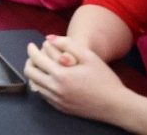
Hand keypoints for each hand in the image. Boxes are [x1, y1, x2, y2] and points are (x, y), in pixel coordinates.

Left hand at [25, 35, 146, 129]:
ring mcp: (57, 100)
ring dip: (34, 74)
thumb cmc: (105, 79)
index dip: (31, 49)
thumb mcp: (89, 56)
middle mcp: (55, 89)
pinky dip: (41, 85)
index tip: (31, 45)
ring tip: (40, 66)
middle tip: (34, 56)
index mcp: (60, 75)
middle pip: (30, 73)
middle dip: (29, 61)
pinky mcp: (61, 108)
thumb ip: (67, 44)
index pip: (36, 59)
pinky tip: (49, 80)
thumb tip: (48, 38)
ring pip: (35, 85)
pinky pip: (43, 95)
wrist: (116, 105)